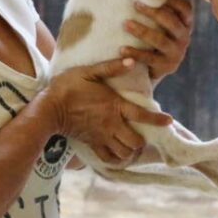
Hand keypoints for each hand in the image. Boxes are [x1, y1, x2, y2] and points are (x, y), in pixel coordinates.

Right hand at [37, 59, 172, 164]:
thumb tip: (132, 60)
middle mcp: (111, 124)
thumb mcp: (89, 71)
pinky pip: (109, 158)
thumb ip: (111, 67)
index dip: (158, 119)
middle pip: (136, 141)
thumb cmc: (68, 86)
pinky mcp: (92, 144)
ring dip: (130, 149)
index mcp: (114, 105)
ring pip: (124, 152)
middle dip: (142, 139)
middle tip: (142, 132)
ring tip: (131, 142)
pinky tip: (118, 152)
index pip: (142, 115)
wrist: (48, 108)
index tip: (169, 121)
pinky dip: (117, 158)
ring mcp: (101, 136)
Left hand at [121, 0, 192, 83]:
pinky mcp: (166, 66)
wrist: (158, 66)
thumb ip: (160, 5)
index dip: (173, 0)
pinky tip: (122, 49)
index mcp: (186, 23)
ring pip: (160, 40)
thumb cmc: (158, 34)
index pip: (185, 9)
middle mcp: (184, 37)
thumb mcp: (163, 21)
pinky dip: (135, 53)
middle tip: (135, 4)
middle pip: (171, 22)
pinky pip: (150, 59)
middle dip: (154, 12)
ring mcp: (177, 52)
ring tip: (125, 24)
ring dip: (142, 31)